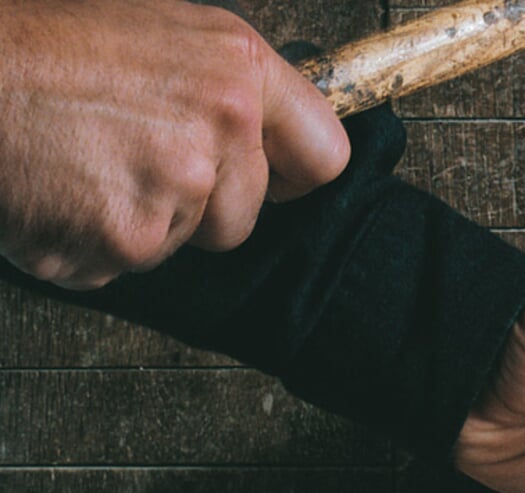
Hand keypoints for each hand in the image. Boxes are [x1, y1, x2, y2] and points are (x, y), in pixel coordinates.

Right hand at [0, 0, 349, 289]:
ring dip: (135, 222)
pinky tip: (57, 193)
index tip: (273, 179)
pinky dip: (86, 244)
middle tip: (127, 156)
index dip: (293, 175)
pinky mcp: (132, 238)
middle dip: (194, 207)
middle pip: (244, 217)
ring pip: (181, 244)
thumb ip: (223, 88)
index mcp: (237, 69)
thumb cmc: (39, 45)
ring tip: (82, 163)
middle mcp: (222, 126)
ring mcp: (178, 187)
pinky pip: (124, 267)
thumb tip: (265, 137)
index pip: (325, 155)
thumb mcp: (156, 32)